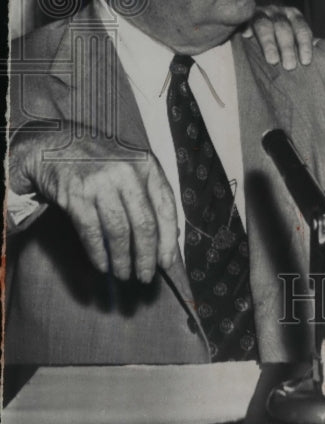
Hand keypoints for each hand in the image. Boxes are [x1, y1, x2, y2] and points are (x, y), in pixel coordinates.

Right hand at [10, 129, 178, 283]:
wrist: (55, 146)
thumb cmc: (101, 162)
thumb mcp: (132, 168)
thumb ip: (150, 196)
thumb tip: (170, 239)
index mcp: (147, 164)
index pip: (166, 207)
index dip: (169, 238)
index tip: (167, 262)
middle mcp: (127, 172)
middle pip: (144, 223)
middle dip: (147, 256)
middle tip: (146, 277)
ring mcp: (101, 182)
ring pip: (119, 232)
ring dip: (123, 260)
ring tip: (123, 274)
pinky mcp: (76, 194)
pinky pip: (92, 233)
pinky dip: (98, 254)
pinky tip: (103, 266)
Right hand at [242, 4, 324, 69]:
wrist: (259, 19)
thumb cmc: (283, 35)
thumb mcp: (299, 38)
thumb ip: (314, 44)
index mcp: (294, 16)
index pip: (302, 29)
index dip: (305, 45)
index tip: (306, 61)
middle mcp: (279, 12)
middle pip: (284, 28)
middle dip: (288, 47)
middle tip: (289, 66)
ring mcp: (262, 13)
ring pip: (265, 25)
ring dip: (270, 43)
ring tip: (272, 60)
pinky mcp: (245, 16)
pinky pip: (246, 20)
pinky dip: (246, 27)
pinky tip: (246, 36)